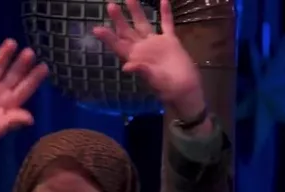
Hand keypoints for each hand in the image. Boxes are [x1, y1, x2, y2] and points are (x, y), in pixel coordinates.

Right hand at [0, 40, 48, 163]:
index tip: (44, 67)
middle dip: (21, 64)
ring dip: (3, 55)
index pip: (25, 88)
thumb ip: (13, 121)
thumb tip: (30, 119)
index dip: (34, 78)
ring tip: (11, 42)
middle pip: (14, 74)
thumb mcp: (0, 129)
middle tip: (30, 52)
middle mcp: (1, 91)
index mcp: (11, 103)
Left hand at [94, 0, 204, 118]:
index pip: (119, 46)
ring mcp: (156, 44)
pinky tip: (163, 0)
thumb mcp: (156, 82)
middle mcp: (143, 49)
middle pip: (127, 32)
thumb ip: (142, 72)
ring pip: (143, 24)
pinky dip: (165, 13)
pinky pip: (166, 24)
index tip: (97, 29)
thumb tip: (126, 67)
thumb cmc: (170, 90)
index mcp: (136, 59)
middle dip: (118, 19)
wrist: (187, 91)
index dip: (108, 38)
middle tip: (110, 5)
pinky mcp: (171, 42)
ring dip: (136, 11)